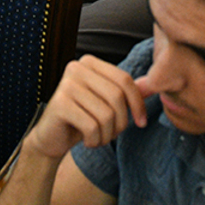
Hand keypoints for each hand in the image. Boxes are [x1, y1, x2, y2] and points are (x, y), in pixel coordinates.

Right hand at [21, 55, 151, 158]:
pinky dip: (95, 140)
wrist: (51, 138)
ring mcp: (66, 84)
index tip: (142, 122)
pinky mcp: (60, 104)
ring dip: (107, 135)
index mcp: (89, 63)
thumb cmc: (82, 119)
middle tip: (113, 134)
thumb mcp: (106, 103)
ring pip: (106, 114)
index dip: (138, 103)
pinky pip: (92, 126)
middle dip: (122, 122)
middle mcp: (76, 68)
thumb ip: (127, 92)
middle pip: (117, 97)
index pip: (124, 80)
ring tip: (99, 138)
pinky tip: (87, 141)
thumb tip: (153, 85)